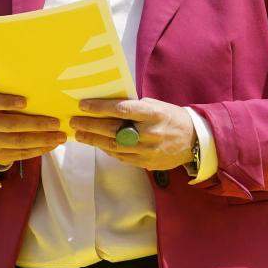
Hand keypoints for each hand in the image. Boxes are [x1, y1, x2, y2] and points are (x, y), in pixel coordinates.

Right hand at [0, 93, 64, 165]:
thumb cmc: (5, 111)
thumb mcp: (5, 102)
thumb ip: (19, 99)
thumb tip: (48, 99)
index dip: (8, 102)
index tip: (25, 101)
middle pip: (12, 124)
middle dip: (37, 124)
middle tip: (56, 123)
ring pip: (19, 141)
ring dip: (42, 139)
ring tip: (59, 137)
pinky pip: (21, 153)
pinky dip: (39, 149)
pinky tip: (52, 145)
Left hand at [69, 98, 196, 170]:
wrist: (193, 140)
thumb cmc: (171, 117)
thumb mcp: (155, 105)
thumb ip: (134, 106)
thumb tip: (107, 104)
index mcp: (153, 114)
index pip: (122, 109)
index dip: (100, 107)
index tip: (83, 105)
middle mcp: (150, 133)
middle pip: (113, 129)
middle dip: (90, 125)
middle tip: (74, 121)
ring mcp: (147, 150)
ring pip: (114, 145)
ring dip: (93, 139)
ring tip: (79, 134)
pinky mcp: (146, 163)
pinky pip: (121, 156)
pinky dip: (106, 149)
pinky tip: (96, 143)